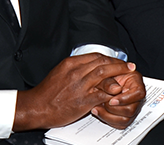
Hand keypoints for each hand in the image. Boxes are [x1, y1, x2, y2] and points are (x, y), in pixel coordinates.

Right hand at [14, 53, 142, 130]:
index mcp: (70, 64)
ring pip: (104, 74)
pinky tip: (118, 91)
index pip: (95, 56)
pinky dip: (111, 91)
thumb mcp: (60, 72)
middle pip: (102, 63)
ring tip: (127, 74)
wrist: (35, 108)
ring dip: (118, 73)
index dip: (110, 58)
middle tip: (128, 66)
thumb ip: (75, 68)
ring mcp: (80, 86)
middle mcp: (76, 72)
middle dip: (118, 63)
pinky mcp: (83, 100)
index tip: (116, 61)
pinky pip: (102, 93)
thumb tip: (90, 65)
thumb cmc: (46, 92)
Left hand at [91, 66, 145, 128]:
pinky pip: (119, 124)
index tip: (112, 100)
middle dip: (114, 109)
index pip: (139, 93)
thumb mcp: (104, 76)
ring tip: (97, 108)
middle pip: (132, 110)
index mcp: (135, 82)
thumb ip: (108, 82)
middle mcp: (136, 96)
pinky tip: (99, 111)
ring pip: (125, 120)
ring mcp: (132, 107)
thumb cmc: (104, 77)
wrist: (100, 83)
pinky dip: (107, 120)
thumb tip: (115, 89)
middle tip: (103, 103)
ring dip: (108, 116)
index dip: (125, 99)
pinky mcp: (125, 116)